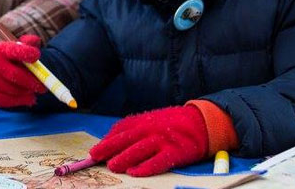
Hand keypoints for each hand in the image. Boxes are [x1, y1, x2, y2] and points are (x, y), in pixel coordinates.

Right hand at [0, 35, 46, 107]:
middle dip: (31, 82)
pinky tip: (28, 98)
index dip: (25, 52)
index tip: (37, 56)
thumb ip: (28, 43)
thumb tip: (36, 41)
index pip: (13, 50)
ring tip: (34, 91)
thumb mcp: (18, 47)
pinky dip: (21, 101)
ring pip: (12, 90)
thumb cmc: (11, 58)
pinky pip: (7, 101)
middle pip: (14, 75)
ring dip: (27, 92)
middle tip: (43, 87)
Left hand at [89, 105, 208, 176]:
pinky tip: (135, 173)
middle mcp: (150, 129)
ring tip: (112, 166)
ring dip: (124, 157)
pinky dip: (146, 167)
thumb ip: (132, 129)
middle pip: (125, 139)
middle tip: (94, 157)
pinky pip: (158, 161)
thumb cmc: (172, 124)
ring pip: (139, 149)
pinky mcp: (175, 152)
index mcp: (142, 121)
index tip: (93, 152)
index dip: (105, 141)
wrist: (201, 122)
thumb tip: (109, 140)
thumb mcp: (150, 121)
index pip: (120, 130)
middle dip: (108, 148)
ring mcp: (162, 140)